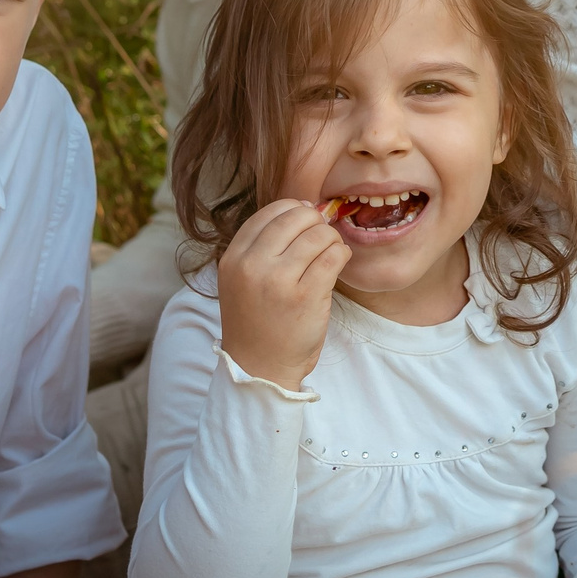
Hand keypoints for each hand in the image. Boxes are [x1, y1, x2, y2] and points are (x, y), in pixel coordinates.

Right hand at [217, 198, 348, 387]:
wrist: (260, 369)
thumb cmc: (257, 322)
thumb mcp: (242, 280)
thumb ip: (262, 246)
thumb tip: (304, 208)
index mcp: (234, 258)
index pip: (270, 212)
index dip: (294, 210)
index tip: (306, 222)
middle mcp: (252, 266)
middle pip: (296, 217)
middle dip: (316, 222)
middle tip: (322, 238)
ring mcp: (279, 281)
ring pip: (319, 235)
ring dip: (332, 240)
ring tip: (330, 254)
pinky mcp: (307, 296)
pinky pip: (335, 256)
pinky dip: (342, 254)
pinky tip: (338, 263)